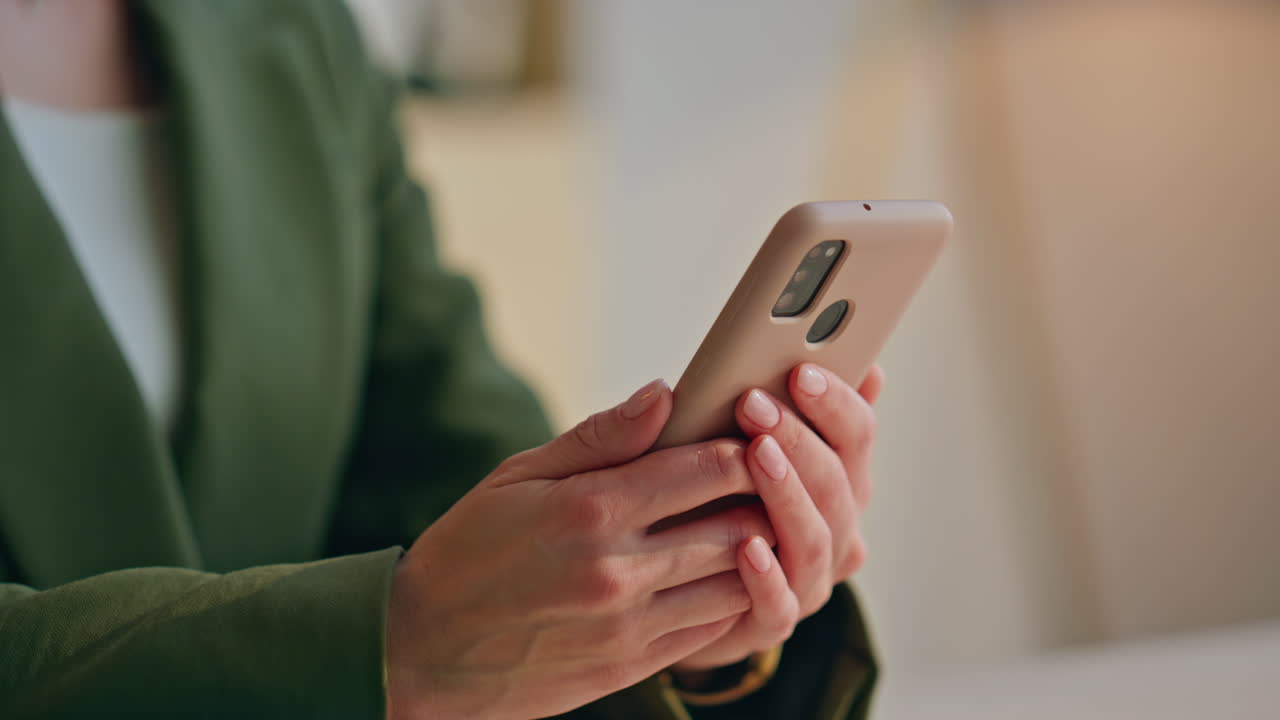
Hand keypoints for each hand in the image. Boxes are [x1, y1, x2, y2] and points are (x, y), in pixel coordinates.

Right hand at [385, 380, 774, 719]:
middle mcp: (617, 569)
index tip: (756, 433)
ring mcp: (629, 625)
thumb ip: (600, 437)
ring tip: (757, 523)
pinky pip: (710, 631)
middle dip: (767, 497)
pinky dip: (732, 598)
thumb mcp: (519, 476)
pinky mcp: (630, 665)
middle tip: (775, 477)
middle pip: (738, 526)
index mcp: (590, 509)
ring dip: (758, 551)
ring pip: (737, 582)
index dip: (746, 447)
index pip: (707, 469)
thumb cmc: (468, 550)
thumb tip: (665, 393)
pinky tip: (727, 575)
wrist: (420, 652)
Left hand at [671, 364, 881, 671]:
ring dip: (787, 494)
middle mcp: (834, 527)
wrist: (665, 581)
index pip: (857, 436)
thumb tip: (849, 364)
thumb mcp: (731, 439)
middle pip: (841, 483)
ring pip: (817, 539)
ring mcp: (808, 577)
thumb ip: (786, 404)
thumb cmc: (700, 495)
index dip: (837, 402)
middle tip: (754, 403)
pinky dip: (767, 575)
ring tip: (754, 456)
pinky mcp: (771, 620)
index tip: (801, 368)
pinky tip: (746, 546)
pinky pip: (781, 604)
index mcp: (835, 477)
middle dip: (800, 438)